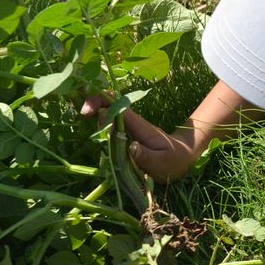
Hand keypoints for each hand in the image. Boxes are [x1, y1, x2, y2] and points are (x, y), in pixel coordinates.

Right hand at [80, 94, 200, 182]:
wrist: (181, 159)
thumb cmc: (173, 160)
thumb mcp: (162, 162)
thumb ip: (146, 156)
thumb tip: (130, 146)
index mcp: (138, 125)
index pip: (117, 106)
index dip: (100, 102)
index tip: (86, 112)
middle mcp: (130, 124)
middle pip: (107, 106)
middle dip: (91, 107)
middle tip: (82, 116)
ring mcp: (126, 130)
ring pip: (104, 117)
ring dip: (92, 117)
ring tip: (85, 122)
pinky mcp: (124, 138)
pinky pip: (107, 130)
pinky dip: (96, 129)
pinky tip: (92, 136)